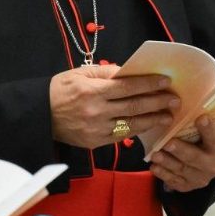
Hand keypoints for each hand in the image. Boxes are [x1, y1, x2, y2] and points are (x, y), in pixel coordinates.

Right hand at [50, 66, 178, 148]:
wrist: (39, 116)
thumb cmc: (60, 90)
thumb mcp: (79, 74)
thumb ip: (105, 73)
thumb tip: (129, 73)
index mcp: (92, 91)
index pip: (128, 87)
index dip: (149, 84)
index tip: (165, 82)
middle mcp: (96, 112)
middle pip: (134, 106)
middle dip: (157, 103)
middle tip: (174, 100)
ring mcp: (96, 130)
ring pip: (131, 125)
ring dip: (152, 120)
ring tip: (167, 116)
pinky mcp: (94, 143)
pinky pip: (121, 136)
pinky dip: (136, 130)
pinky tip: (147, 125)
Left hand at [149, 116, 214, 192]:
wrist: (206, 166)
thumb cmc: (202, 142)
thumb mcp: (206, 134)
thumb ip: (199, 124)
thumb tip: (181, 105)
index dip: (208, 129)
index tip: (200, 118)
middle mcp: (213, 166)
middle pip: (195, 158)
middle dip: (180, 151)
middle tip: (167, 143)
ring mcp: (199, 179)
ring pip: (181, 170)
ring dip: (167, 162)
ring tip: (155, 155)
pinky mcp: (187, 186)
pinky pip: (174, 181)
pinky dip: (163, 174)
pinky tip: (154, 167)